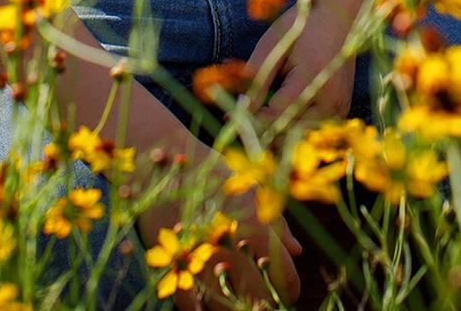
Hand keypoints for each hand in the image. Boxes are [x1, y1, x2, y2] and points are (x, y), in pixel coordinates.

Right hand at [138, 187, 299, 309]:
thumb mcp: (251, 190)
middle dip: (267, 303)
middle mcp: (232, 251)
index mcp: (257, 231)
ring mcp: (203, 263)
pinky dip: (204, 309)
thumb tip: (297, 251)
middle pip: (260, 300)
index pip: (286, 279)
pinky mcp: (175, 270)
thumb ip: (276, 224)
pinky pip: (194, 308)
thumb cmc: (212, 175)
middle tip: (265, 299)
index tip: (287, 290)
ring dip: (237, 307)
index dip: (291, 289)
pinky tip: (210, 304)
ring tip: (240, 299)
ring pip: (228, 308)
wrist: (163, 165)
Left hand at [244, 0, 355, 136]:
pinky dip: (296, 128)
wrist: (339, 14)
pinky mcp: (342, 109)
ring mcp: (340, 107)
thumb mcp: (274, 44)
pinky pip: (315, 130)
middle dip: (263, 131)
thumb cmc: (302, 25)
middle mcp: (331, 99)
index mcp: (313, 79)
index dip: (252, 119)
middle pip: (291, 132)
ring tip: (257, 119)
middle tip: (240, 122)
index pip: (277, 115)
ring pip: (303, 136)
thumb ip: (258, 76)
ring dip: (279, 133)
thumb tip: (242, 109)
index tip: (230, 116)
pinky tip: (279, 117)